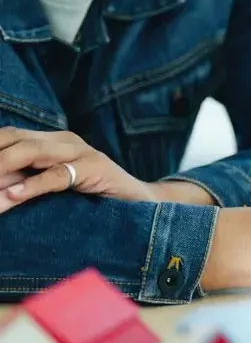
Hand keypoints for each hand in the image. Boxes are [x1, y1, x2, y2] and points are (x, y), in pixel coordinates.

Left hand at [0, 128, 157, 212]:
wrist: (144, 205)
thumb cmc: (95, 199)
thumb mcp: (52, 189)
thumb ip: (23, 184)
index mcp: (50, 140)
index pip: (5, 136)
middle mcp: (63, 140)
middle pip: (11, 139)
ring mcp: (80, 152)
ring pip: (29, 152)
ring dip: (0, 171)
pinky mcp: (96, 169)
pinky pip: (57, 175)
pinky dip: (32, 186)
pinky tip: (14, 196)